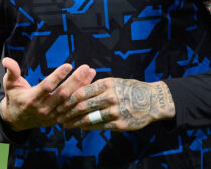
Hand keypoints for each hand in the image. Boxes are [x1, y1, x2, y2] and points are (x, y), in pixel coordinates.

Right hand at [0, 57, 95, 130]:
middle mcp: (43, 108)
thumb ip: (11, 72)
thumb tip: (6, 60)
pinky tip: (91, 85)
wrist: (16, 120)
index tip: (68, 65)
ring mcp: (53, 115)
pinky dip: (83, 97)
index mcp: (32, 99)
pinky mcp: (59, 119)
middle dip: (75, 80)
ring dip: (82, 87)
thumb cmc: (14, 97)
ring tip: (91, 72)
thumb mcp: (10, 84)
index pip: (47, 87)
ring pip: (71, 101)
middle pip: (63, 94)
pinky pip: (74, 108)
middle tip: (85, 67)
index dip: (58, 76)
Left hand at [56, 78, 174, 130]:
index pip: (82, 92)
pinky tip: (80, 127)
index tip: (59, 103)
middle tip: (58, 116)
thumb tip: (79, 88)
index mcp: (107, 84)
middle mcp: (110, 97)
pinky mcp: (119, 124)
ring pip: (89, 118)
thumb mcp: (115, 82)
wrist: (152, 101)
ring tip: (65, 124)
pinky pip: (99, 127)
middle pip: (82, 106)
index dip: (68, 99)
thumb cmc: (130, 89)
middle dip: (67, 112)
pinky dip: (87, 127)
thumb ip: (98, 86)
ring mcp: (114, 111)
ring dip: (74, 122)